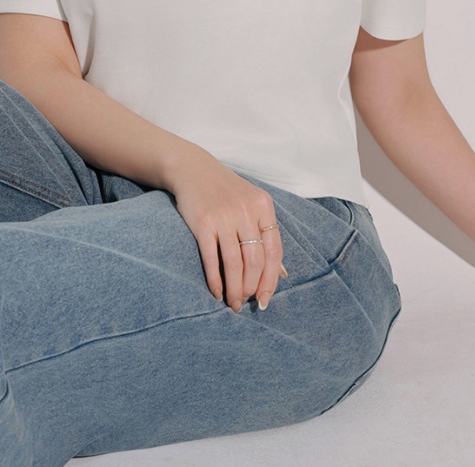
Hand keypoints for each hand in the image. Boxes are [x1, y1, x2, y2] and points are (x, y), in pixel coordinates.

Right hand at [167, 152, 284, 312]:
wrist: (193, 169)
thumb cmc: (225, 192)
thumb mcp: (252, 203)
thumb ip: (265, 232)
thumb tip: (281, 273)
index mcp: (264, 206)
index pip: (274, 251)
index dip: (271, 280)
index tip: (265, 299)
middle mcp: (246, 211)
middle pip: (256, 261)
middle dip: (252, 288)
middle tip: (245, 302)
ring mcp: (224, 217)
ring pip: (235, 264)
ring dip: (235, 290)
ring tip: (233, 303)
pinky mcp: (203, 223)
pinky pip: (212, 259)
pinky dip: (216, 280)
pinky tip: (217, 292)